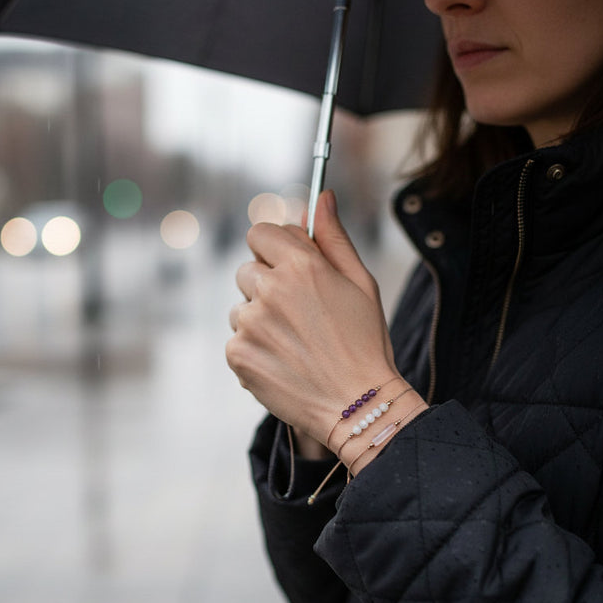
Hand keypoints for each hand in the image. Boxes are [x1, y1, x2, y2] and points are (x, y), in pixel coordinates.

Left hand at [226, 190, 399, 449]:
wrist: (359, 405)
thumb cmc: (365, 342)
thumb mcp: (359, 282)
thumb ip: (333, 237)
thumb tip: (322, 197)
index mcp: (301, 265)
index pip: (260, 233)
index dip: (274, 248)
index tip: (287, 264)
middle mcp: (270, 289)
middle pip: (247, 270)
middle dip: (267, 285)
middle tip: (299, 315)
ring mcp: (250, 323)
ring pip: (242, 308)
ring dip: (260, 320)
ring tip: (296, 344)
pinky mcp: (238, 354)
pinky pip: (237, 340)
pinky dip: (254, 350)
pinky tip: (284, 363)